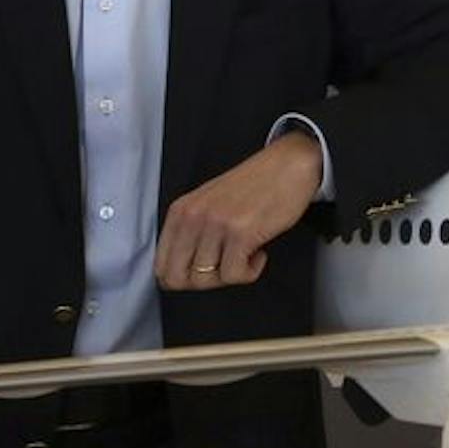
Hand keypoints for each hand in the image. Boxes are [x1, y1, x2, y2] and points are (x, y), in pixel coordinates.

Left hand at [155, 130, 323, 289]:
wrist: (288, 166)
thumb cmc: (254, 185)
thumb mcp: (209, 203)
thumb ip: (191, 231)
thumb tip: (183, 268)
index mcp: (181, 211)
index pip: (160, 265)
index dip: (181, 278)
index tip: (202, 273)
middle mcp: (193, 217)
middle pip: (177, 278)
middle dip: (203, 282)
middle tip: (223, 269)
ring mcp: (216, 225)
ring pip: (205, 280)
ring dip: (229, 275)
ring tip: (244, 256)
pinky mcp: (241, 233)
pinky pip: (234, 275)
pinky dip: (249, 273)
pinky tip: (258, 254)